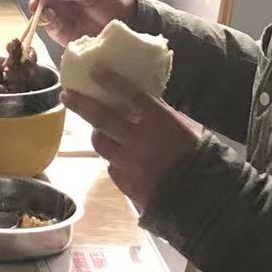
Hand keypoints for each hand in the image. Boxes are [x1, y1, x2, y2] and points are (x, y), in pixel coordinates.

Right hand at [28, 0, 134, 46]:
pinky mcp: (60, 30)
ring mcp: (59, 13)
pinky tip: (51, 20)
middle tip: (36, 4)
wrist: (125, 23)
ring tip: (48, 13)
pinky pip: (47, 25)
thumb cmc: (110, 0)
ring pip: (40, 10)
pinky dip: (45, 22)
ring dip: (39, 11)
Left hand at [62, 75, 202, 212]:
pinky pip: (112, 167)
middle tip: (67, 95)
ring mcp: (130, 163)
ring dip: (97, 136)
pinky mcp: (126, 184)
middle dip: (82, 104)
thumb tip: (143, 103)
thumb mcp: (187, 130)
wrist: (204, 201)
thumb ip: (163, 116)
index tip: (94, 70)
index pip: (131, 95)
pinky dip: (114, 161)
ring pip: (101, 145)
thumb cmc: (201, 159)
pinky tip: (120, 160)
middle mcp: (140, 141)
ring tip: (97, 131)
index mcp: (161, 123)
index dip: (111, 81)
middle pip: (103, 118)